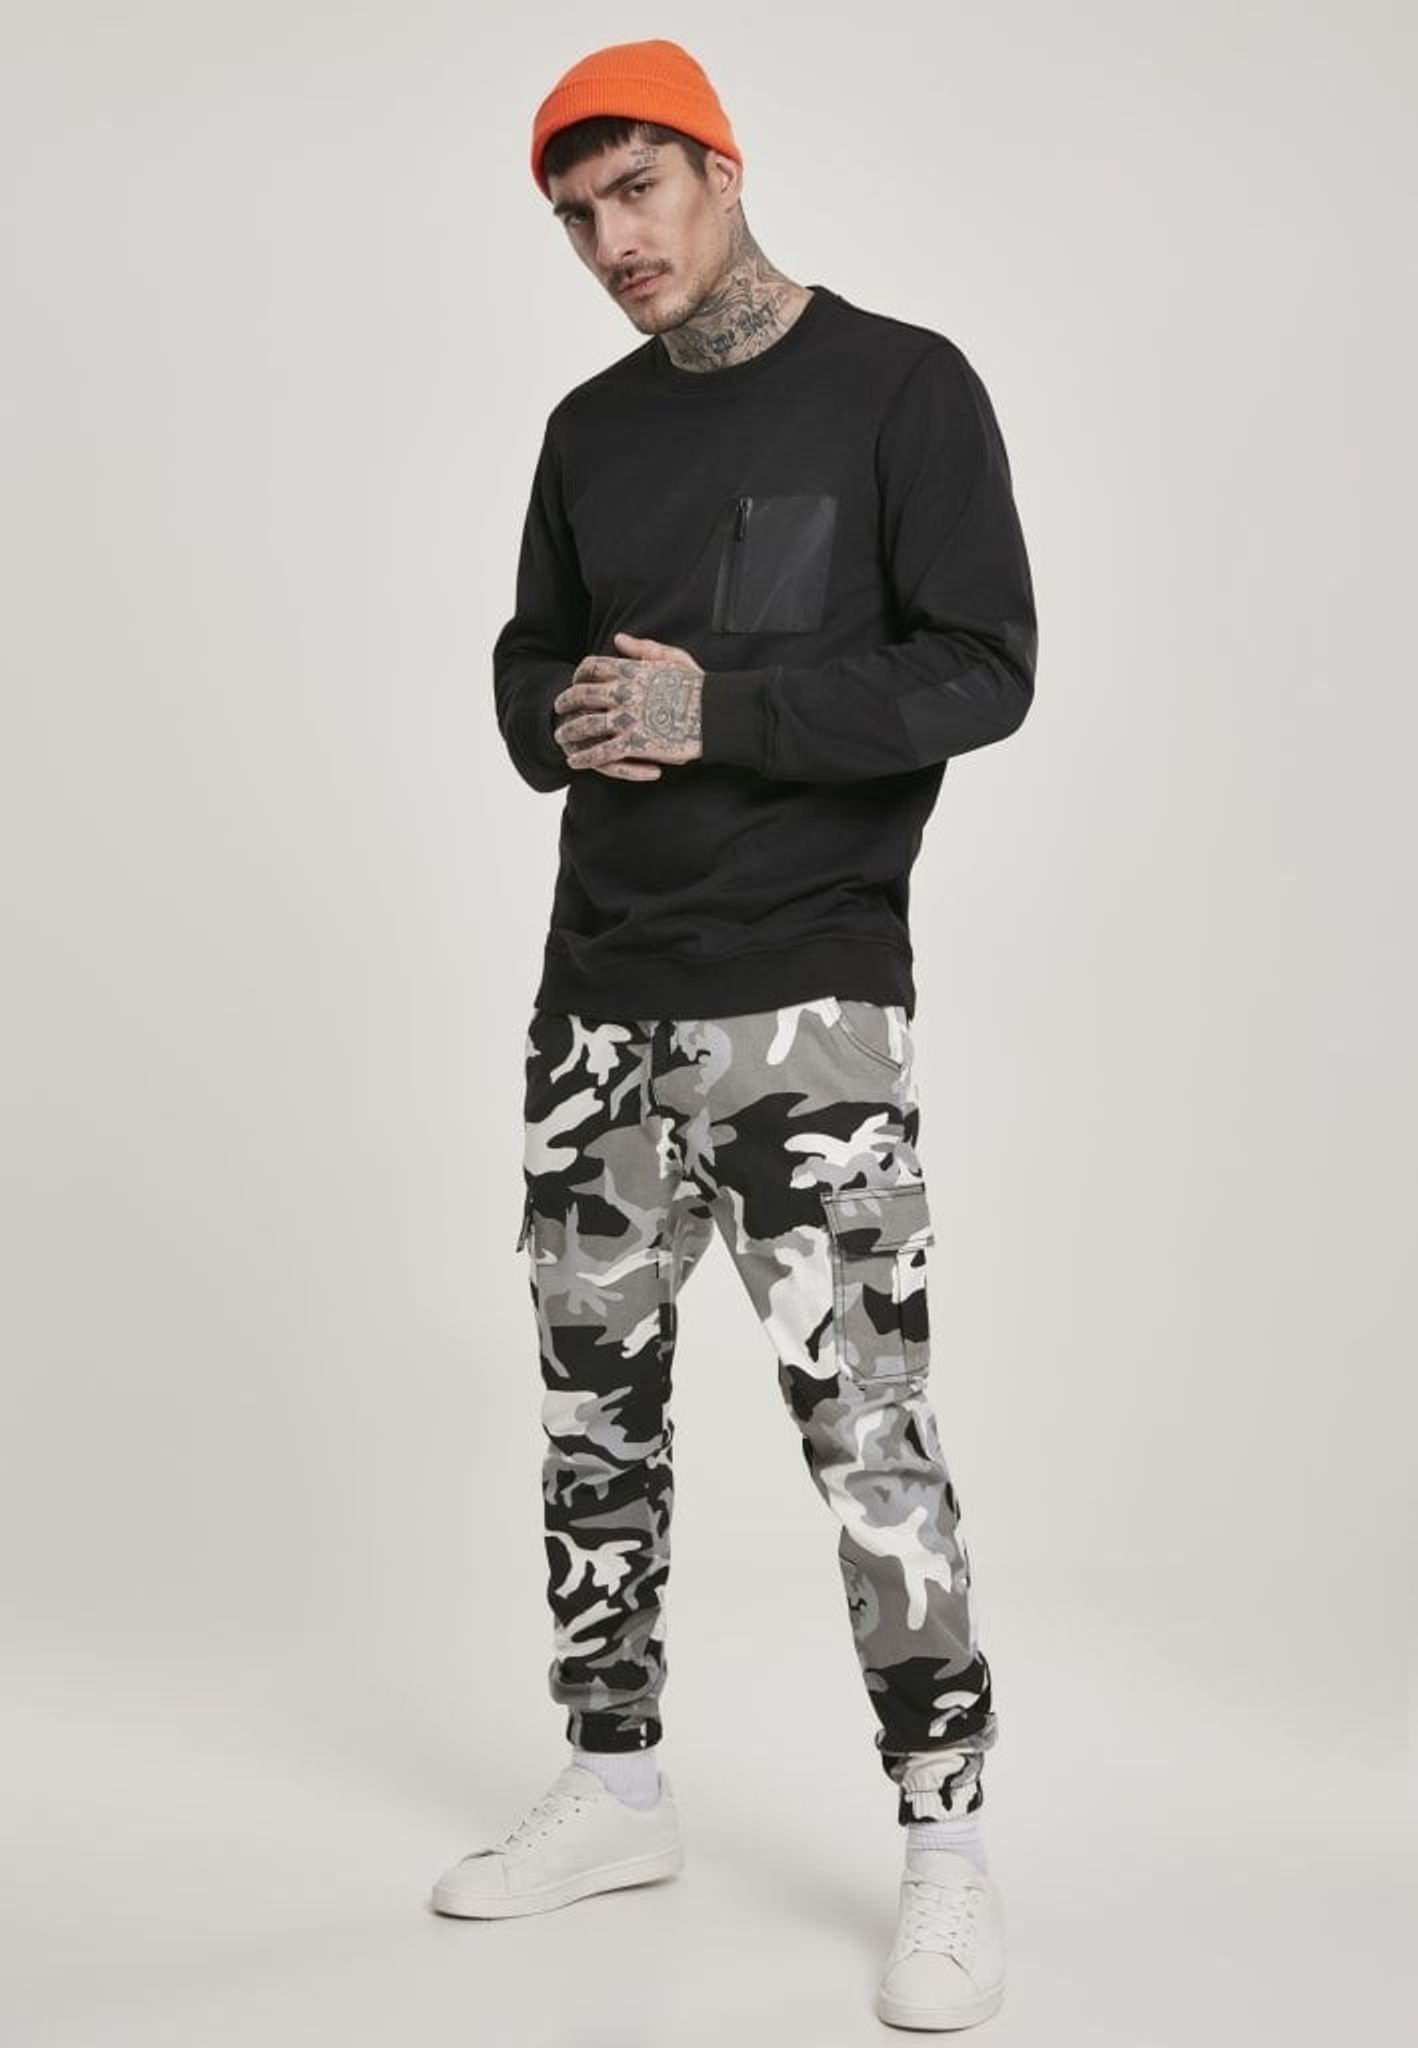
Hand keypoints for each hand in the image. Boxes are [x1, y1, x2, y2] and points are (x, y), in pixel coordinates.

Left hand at [553, 632, 703, 780]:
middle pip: (582, 694)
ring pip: (586, 725)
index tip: (575, 680)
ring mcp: (627, 719)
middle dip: (565, 701)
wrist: (716, 713)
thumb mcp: (673, 657)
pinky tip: (575, 761)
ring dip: (569, 731)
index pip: (593, 667)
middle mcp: (624, 693)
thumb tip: (619, 639)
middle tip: (558, 707)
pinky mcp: (634, 744)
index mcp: (631, 670)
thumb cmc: (699, 685)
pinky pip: (601, 752)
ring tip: (561, 736)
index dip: (579, 674)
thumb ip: (644, 648)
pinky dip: (585, 757)